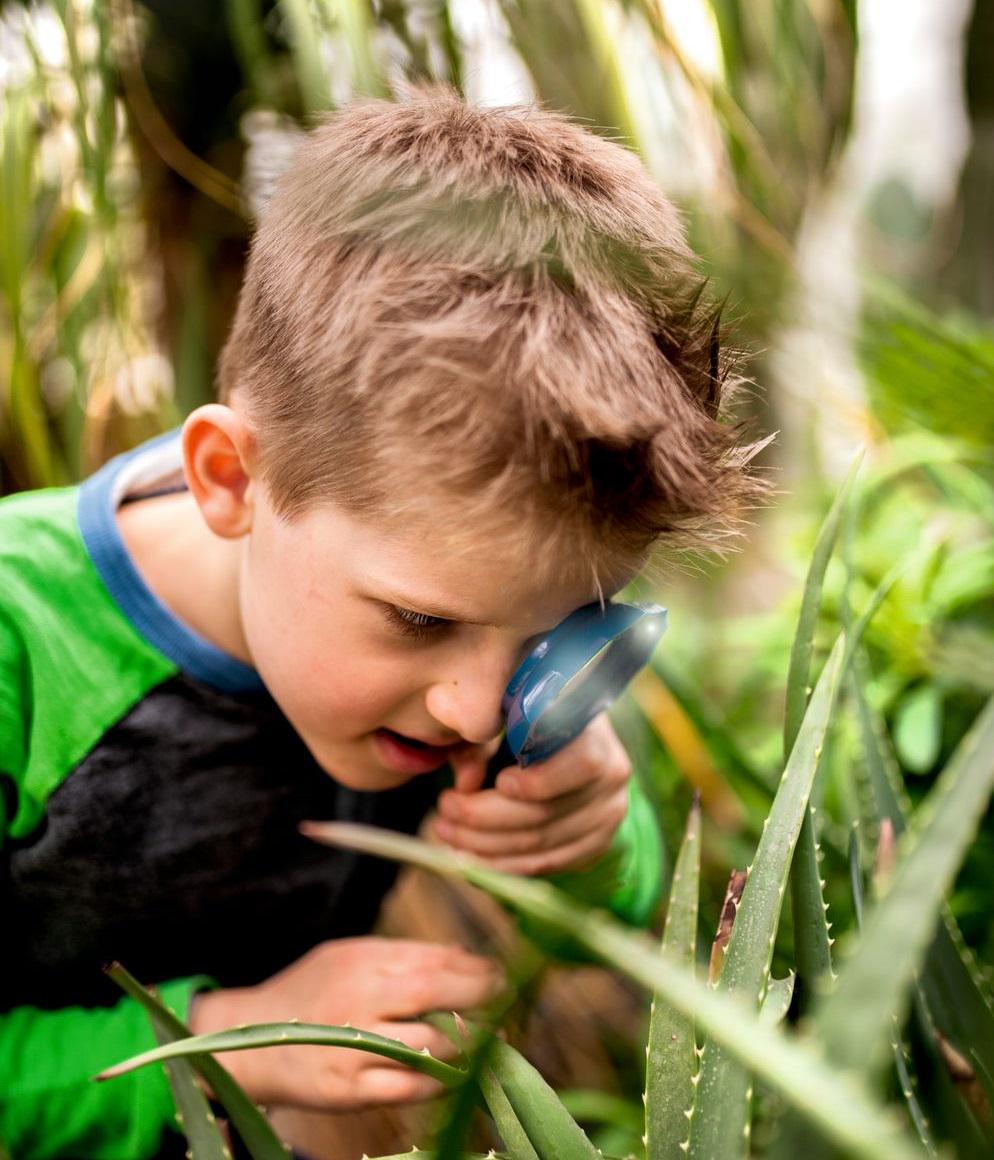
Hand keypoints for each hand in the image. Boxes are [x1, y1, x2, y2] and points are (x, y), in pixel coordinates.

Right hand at [187, 937, 503, 1109]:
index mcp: (361, 960)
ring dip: (467, 1043)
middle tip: (505, 1002)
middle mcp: (358, 998)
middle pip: (435, 993)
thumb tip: (463, 957)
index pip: (433, 959)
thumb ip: (400, 955)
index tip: (499, 974)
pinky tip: (455, 1073)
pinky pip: (409, 1087)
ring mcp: (352, 1045)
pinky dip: (440, 1081)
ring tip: (488, 1039)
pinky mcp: (348, 1088)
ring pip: (428, 1044)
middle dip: (481, 998)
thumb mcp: (348, 956)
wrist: (245, 1040)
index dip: (474, 968)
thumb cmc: (309, 993)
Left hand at [432, 712, 630, 875]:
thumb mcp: (502, 720)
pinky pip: (545, 864)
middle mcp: (612, 775)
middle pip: (546, 812)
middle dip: (484, 816)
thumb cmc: (528, 725)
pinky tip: (470, 855)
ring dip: (484, 845)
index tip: (499, 783)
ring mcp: (607, 815)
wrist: (566, 749)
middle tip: (443, 809)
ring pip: (540, 844)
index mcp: (596, 733)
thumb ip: (480, 744)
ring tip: (445, 832)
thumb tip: (465, 782)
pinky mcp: (594, 845)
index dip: (540, 781)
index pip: (581, 764)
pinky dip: (503, 864)